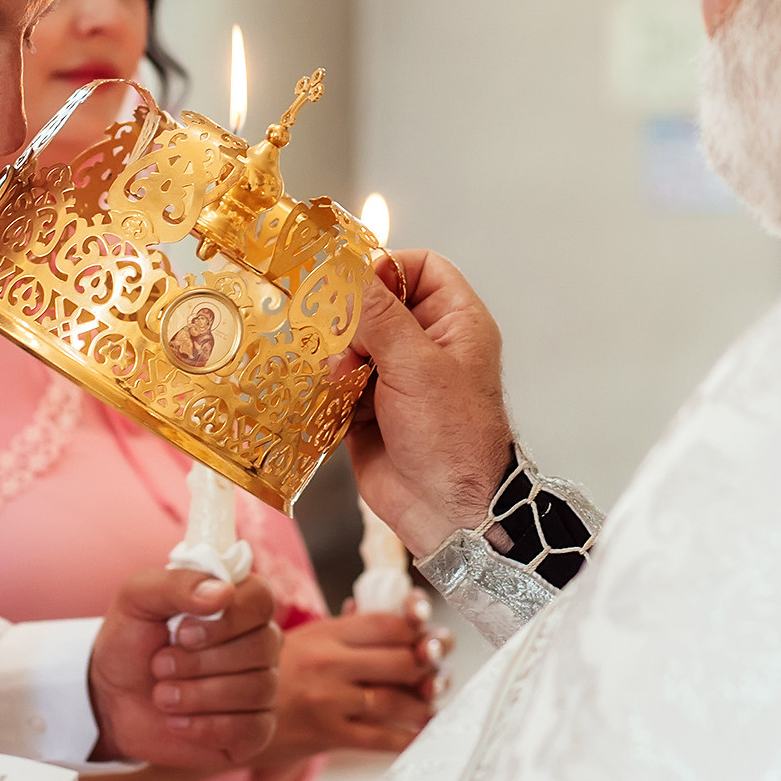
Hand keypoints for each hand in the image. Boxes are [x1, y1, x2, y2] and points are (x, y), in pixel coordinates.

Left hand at [89, 567, 281, 768]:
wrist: (110, 699)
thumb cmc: (130, 642)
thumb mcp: (137, 599)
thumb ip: (177, 584)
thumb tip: (223, 593)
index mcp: (236, 602)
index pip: (261, 600)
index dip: (227, 619)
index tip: (182, 632)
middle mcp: (258, 642)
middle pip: (261, 647)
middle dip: (199, 662)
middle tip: (160, 665)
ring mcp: (260, 687)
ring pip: (257, 689)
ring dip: (196, 695)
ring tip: (162, 695)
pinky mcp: (253, 730)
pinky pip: (252, 730)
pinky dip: (206, 727)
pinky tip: (177, 722)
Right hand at [253, 600, 450, 780]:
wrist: (222, 715)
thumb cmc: (268, 674)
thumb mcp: (302, 640)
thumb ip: (347, 630)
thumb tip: (402, 616)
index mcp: (325, 633)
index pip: (387, 623)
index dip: (419, 626)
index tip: (431, 633)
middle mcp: (329, 664)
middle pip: (401, 660)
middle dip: (431, 665)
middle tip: (442, 669)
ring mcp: (328, 702)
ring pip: (395, 700)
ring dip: (424, 702)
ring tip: (433, 702)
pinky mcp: (327, 736)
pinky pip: (381, 739)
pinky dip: (409, 737)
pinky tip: (423, 734)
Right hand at [349, 249, 513, 555]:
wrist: (448, 513)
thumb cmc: (452, 437)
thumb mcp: (416, 366)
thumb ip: (380, 316)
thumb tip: (346, 271)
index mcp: (455, 323)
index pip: (421, 268)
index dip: (386, 268)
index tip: (354, 284)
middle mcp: (426, 345)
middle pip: (377, 303)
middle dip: (351, 317)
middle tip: (337, 336)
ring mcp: (397, 378)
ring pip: (352, 343)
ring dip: (337, 354)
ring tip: (336, 375)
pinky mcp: (368, 409)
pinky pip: (338, 381)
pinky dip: (327, 385)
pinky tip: (325, 394)